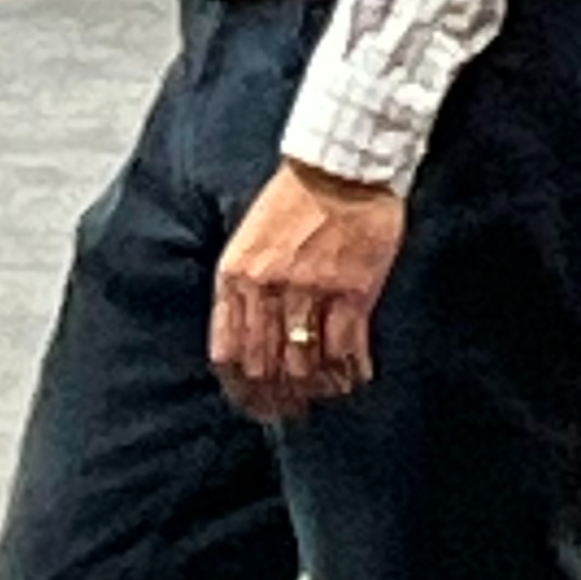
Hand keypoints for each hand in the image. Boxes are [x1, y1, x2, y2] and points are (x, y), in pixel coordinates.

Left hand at [210, 159, 406, 420]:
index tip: (254, 404)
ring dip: (314, 389)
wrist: (340, 169)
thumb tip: (244, 343)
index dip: (239, 390)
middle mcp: (267, 288)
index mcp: (235, 275)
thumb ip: (242, 288)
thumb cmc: (292, 201)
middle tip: (291, 410)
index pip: (227, 353)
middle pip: (264, 367)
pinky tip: (353, 376)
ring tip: (323, 393)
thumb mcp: (247, 240)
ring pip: (305, 366)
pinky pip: (346, 350)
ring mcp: (310, 291)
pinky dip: (349, 372)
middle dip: (277, 398)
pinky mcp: (351, 291)